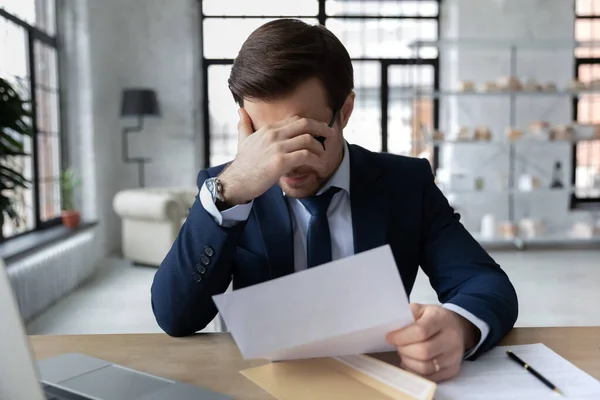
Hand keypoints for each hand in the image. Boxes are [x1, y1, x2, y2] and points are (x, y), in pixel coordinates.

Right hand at [218, 109, 333, 204]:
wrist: (236, 182)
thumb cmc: (243, 164)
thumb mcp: (243, 140)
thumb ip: (245, 125)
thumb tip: (240, 111)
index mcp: (268, 128)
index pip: (295, 119)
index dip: (311, 123)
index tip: (319, 130)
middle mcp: (273, 134)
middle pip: (305, 123)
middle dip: (322, 128)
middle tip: (330, 135)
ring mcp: (277, 147)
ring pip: (308, 139)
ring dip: (320, 147)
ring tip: (324, 155)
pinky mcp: (281, 162)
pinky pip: (305, 155)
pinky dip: (315, 160)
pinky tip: (318, 165)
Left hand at [385, 303, 479, 381]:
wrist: (458, 328)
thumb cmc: (435, 318)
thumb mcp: (423, 309)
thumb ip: (408, 314)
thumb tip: (391, 325)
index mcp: (441, 319)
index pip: (420, 331)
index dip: (401, 337)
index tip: (389, 337)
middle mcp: (451, 338)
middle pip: (423, 352)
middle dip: (404, 350)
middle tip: (397, 346)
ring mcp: (454, 356)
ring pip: (425, 367)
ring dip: (408, 362)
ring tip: (404, 354)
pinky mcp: (453, 370)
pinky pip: (430, 377)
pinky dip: (415, 372)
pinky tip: (410, 363)